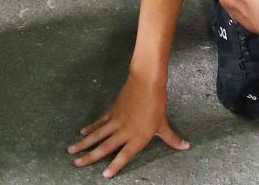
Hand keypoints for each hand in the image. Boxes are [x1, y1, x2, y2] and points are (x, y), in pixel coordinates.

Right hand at [68, 74, 188, 177]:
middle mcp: (124, 131)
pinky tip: (82, 133)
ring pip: (97, 135)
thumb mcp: (164, 124)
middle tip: (77, 164)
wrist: (146, 82)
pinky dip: (90, 128)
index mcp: (138, 137)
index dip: (115, 165)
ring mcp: (116, 121)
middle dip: (90, 156)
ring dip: (84, 143)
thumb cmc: (156, 105)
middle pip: (105, 146)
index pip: (124, 155)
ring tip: (71, 151)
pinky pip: (99, 122)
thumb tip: (186, 147)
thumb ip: (172, 139)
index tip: (104, 175)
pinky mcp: (112, 111)